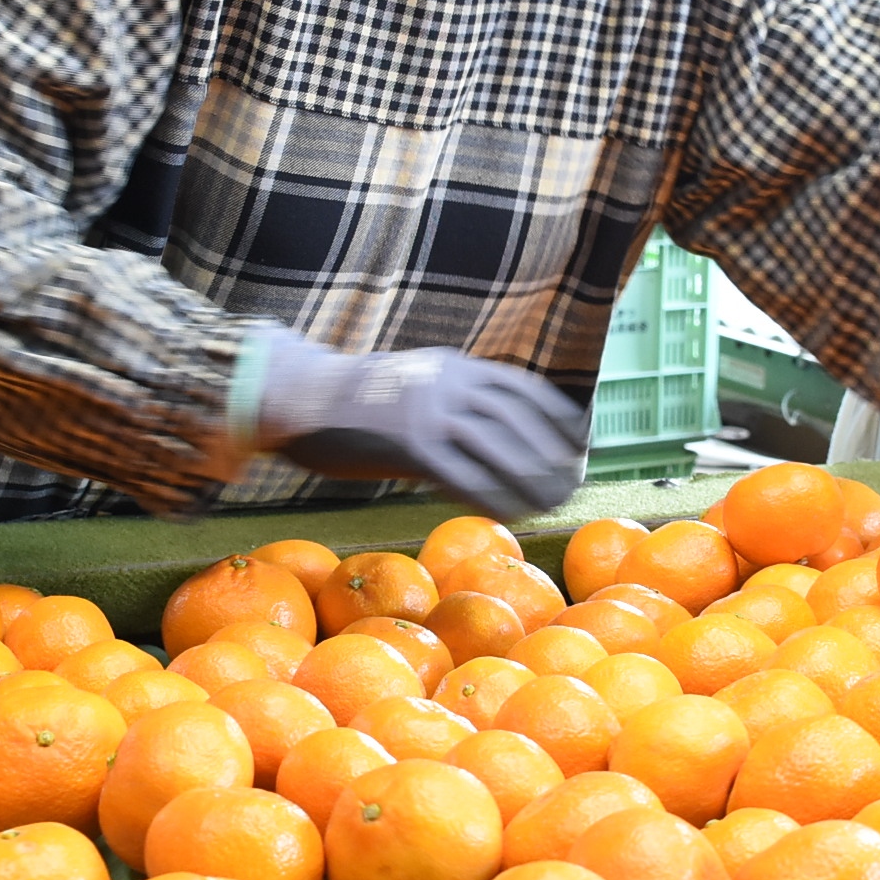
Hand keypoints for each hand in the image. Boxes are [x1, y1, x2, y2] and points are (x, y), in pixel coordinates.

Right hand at [254, 333, 588, 521]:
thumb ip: (451, 397)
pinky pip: (464, 476)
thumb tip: (492, 432)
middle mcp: (447, 382)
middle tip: (574, 481)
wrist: (297, 396)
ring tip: (553, 501)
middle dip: (553, 453)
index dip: (558, 417)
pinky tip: (510, 513)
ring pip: (499, 448)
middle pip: (519, 420)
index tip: (581, 441)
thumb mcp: (413, 380)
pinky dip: (494, 497)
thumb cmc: (353, 400)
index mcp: (453, 365)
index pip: (523, 388)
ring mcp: (428, 412)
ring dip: (533, 478)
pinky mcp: (409, 445)